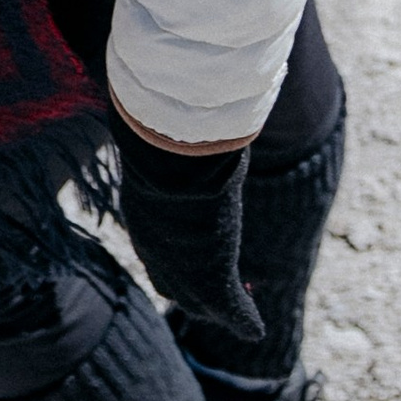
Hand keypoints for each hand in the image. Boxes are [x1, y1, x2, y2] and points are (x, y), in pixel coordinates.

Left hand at [110, 110, 261, 344]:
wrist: (168, 161)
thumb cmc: (158, 135)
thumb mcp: (156, 127)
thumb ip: (160, 113)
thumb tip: (152, 72)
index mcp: (145, 215)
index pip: (158, 244)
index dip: (173, 253)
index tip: (187, 252)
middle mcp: (157, 249)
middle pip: (173, 280)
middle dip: (190, 288)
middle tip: (208, 298)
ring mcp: (183, 269)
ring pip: (200, 298)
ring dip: (217, 306)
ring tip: (236, 314)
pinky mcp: (213, 280)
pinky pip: (231, 308)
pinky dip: (242, 318)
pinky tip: (254, 328)